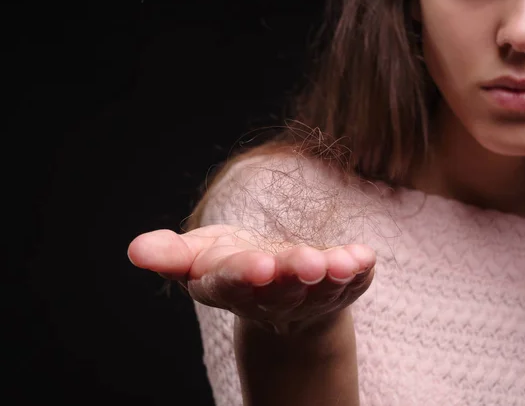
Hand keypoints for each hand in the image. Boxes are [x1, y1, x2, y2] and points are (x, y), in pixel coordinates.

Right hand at [127, 224, 374, 333]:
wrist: (278, 288)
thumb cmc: (234, 263)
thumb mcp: (199, 255)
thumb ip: (170, 254)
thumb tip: (135, 250)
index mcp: (231, 286)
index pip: (232, 283)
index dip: (243, 275)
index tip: (257, 265)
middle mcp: (271, 296)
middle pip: (280, 288)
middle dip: (292, 275)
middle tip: (305, 263)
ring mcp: (309, 296)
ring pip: (320, 289)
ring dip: (331, 276)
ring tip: (341, 262)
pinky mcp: (339, 288)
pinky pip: (351, 282)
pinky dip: (358, 270)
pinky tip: (365, 257)